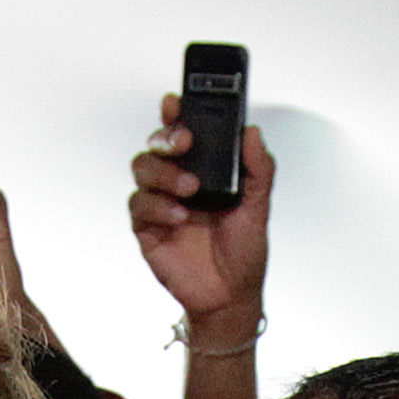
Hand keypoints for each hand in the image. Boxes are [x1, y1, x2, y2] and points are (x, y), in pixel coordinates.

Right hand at [128, 92, 275, 329]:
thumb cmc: (244, 251)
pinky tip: (179, 217)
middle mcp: (176, 181)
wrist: (231, 296)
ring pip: (142, 169)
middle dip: (166, 137)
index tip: (176, 102)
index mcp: (202, 170)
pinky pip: (139, 205)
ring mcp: (159, 203)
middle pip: (155, 145)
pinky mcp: (146, 228)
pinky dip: (158, 206)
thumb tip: (252, 132)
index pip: (182, 132)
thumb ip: (259, 169)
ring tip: (190, 189)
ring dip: (164, 173)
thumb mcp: (259, 208)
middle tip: (184, 142)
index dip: (174, 113)